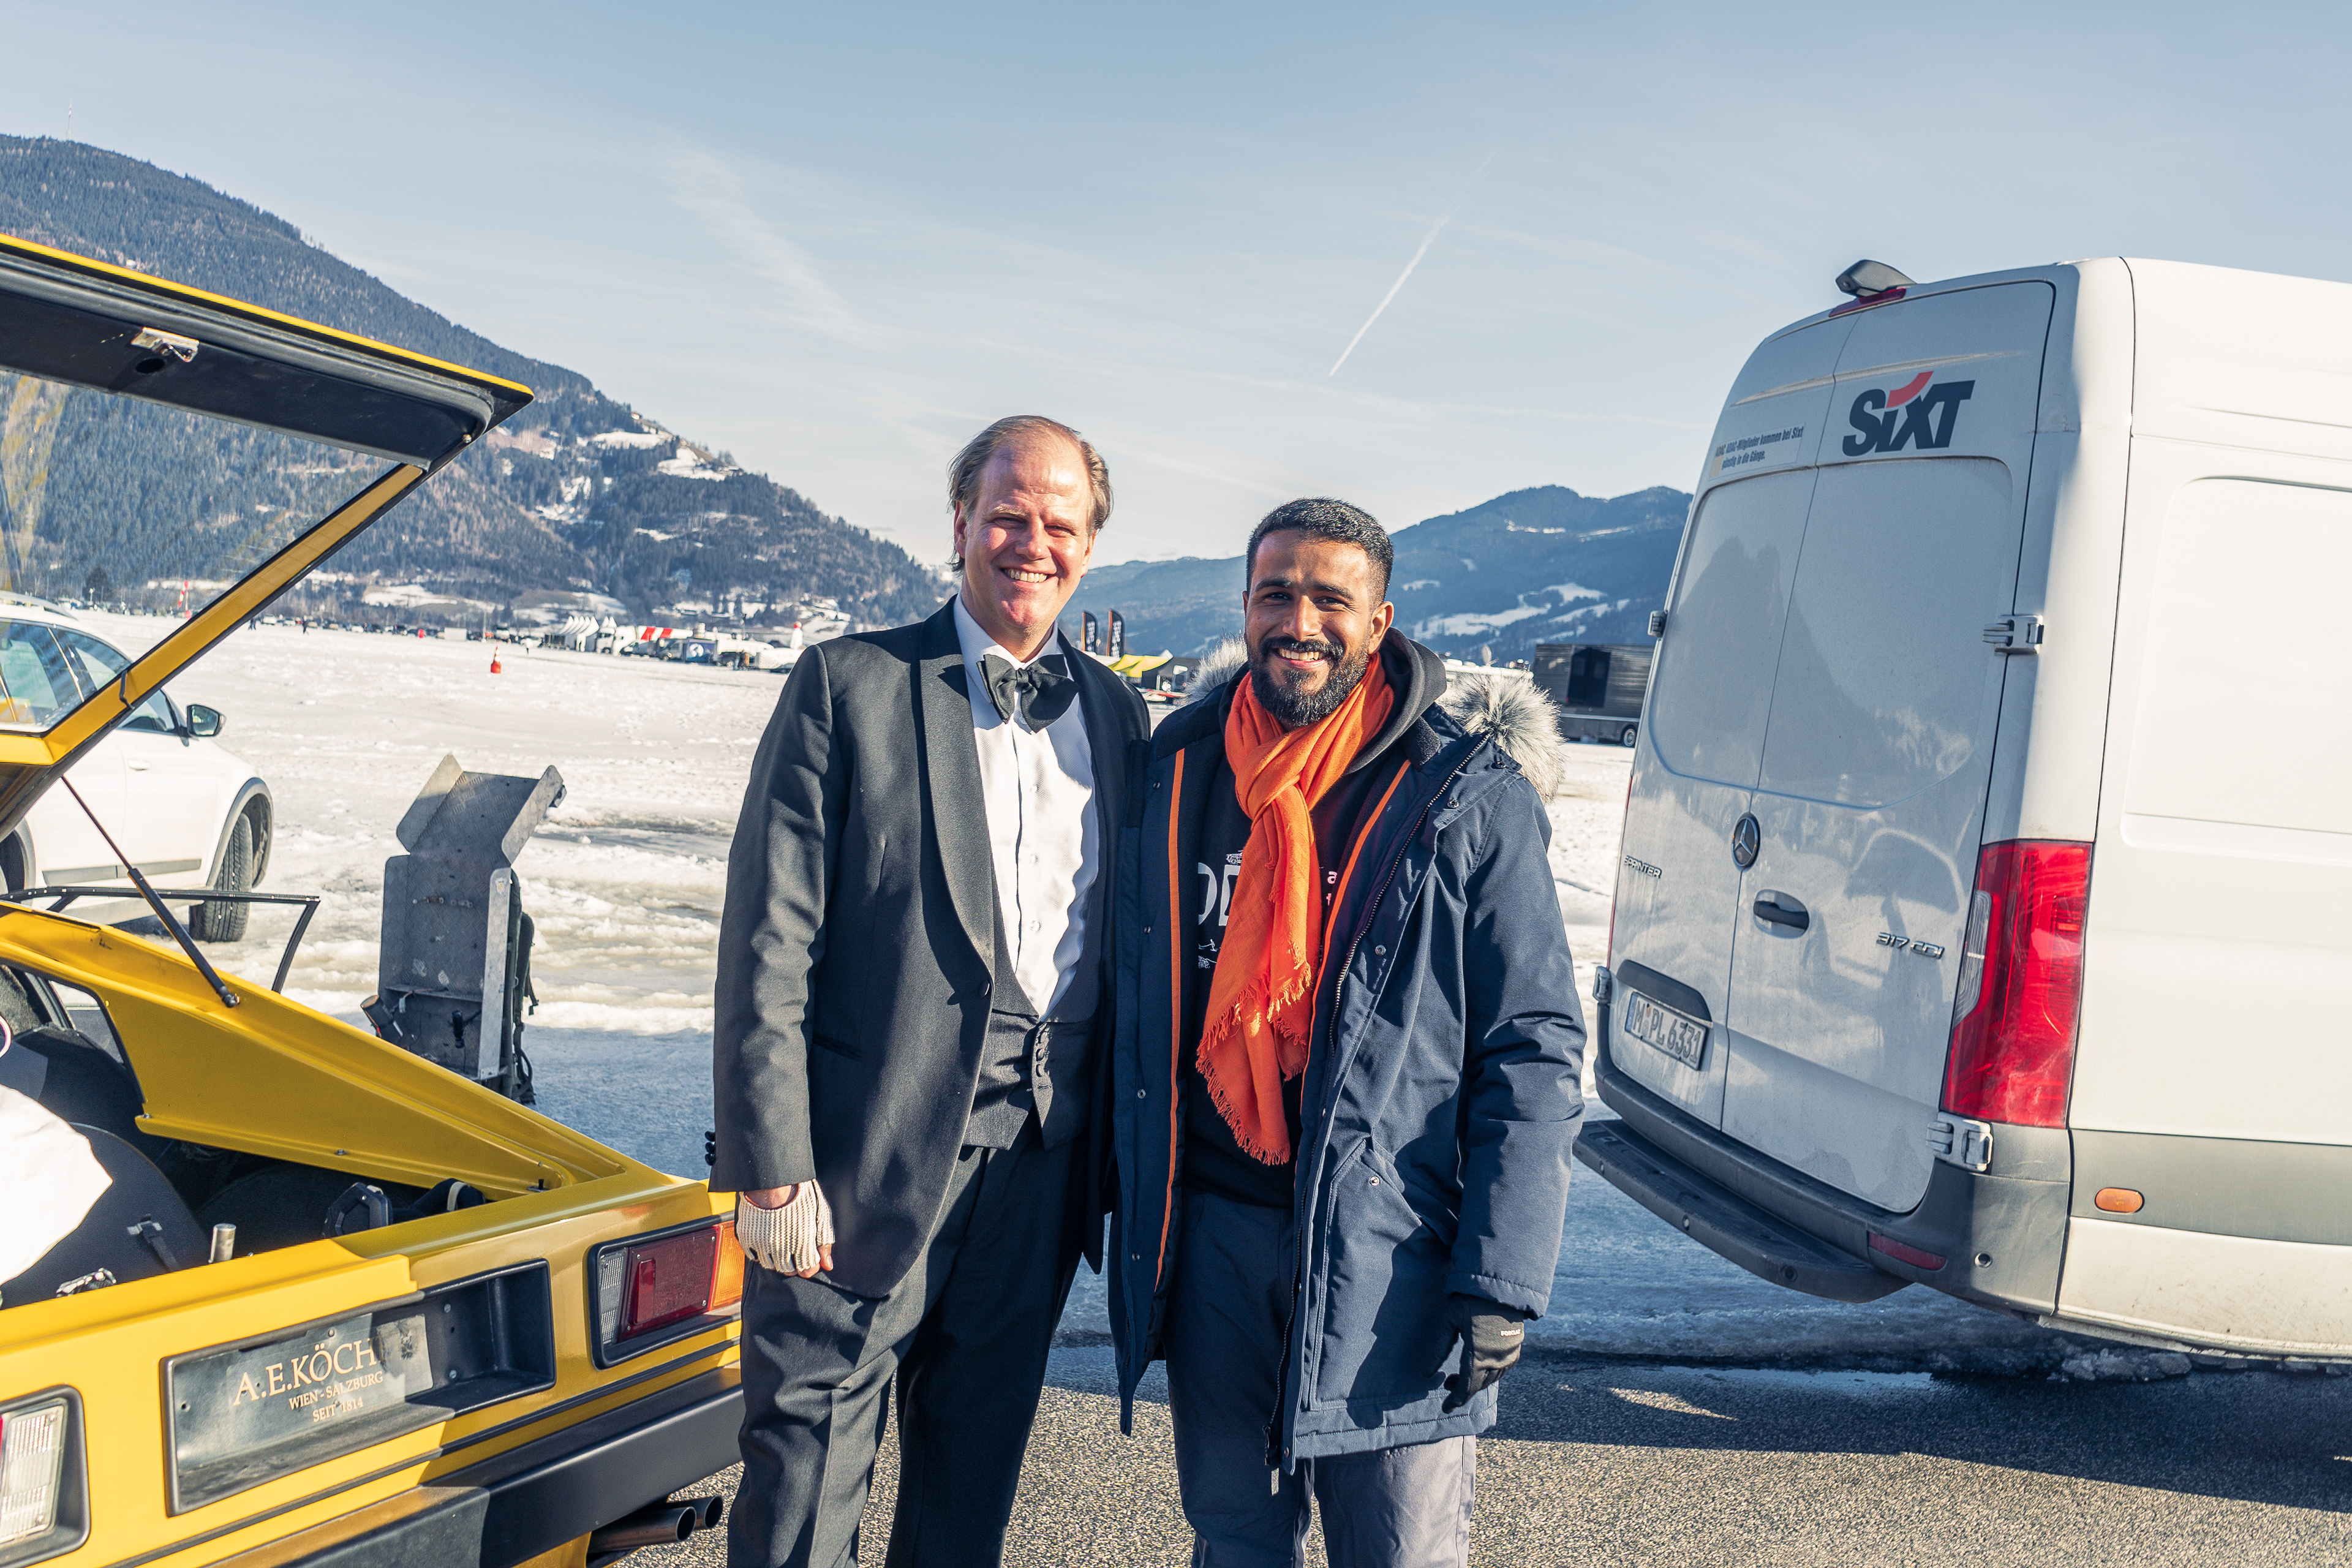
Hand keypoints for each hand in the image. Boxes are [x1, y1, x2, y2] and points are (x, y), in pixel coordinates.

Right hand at [740, 1184, 832, 1277]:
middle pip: (789, 1271)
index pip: (807, 1270)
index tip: (810, 1256)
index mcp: (802, 1242)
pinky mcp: (748, 1239)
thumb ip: (824, 1242)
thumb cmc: (800, 1193)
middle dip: (795, 1263)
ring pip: (771, 1266)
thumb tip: (828, 1265)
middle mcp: (781, 1247)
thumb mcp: (820, 1215)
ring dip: (778, 1259)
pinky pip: (754, 1256)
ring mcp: (762, 1244)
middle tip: (795, 1249)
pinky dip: (761, 1252)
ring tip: (782, 1243)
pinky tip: (768, 1240)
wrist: (772, 1179)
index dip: (810, 1264)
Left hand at [1441, 1293, 1526, 1411]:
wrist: (1500, 1283)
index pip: (1467, 1388)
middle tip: (1447, 1384)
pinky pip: (1503, 1369)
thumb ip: (1437, 1349)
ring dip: (1476, 1382)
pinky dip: (1489, 1374)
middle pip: (1479, 1386)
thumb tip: (1425, 1374)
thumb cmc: (1469, 1298)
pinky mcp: (1516, 1346)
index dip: (1455, 1400)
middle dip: (1463, 1390)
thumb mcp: (1448, 1320)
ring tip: (1459, 1375)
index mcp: (1479, 1355)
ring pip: (1492, 1379)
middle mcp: (1497, 1359)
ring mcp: (1510, 1354)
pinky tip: (1479, 1366)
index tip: (1445, 1408)